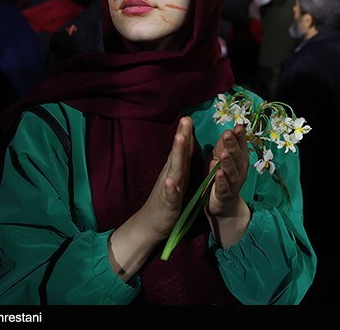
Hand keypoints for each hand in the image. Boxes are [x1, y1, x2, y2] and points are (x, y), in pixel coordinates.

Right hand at [140, 116, 194, 239]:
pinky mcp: (168, 205)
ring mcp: (168, 189)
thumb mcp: (176, 176)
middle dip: (181, 137)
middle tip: (185, 120)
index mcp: (176, 170)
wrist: (151, 224)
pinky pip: (169, 195)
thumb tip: (186, 139)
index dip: (185, 132)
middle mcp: (171, 175)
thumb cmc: (167, 199)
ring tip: (179, 139)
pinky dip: (170, 188)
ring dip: (176, 154)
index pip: (181, 148)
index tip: (189, 116)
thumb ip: (181, 158)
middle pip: (177, 154)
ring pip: (173, 170)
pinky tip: (170, 181)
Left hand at [206, 124, 248, 217]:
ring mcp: (233, 184)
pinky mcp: (225, 195)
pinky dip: (222, 180)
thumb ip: (224, 147)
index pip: (241, 146)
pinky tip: (218, 173)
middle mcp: (240, 171)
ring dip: (228, 162)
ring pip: (232, 172)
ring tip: (224, 153)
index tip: (239, 125)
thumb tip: (227, 131)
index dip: (240, 137)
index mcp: (239, 161)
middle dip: (233, 145)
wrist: (224, 206)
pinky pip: (224, 187)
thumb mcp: (221, 160)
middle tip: (228, 134)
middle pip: (237, 157)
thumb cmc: (222, 178)